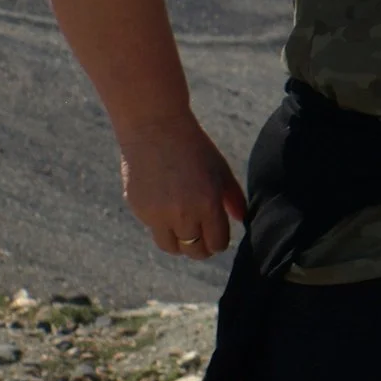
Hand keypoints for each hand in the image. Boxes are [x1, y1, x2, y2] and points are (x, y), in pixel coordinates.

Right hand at [117, 116, 245, 260]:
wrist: (154, 129)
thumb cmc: (194, 148)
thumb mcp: (220, 170)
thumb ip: (233, 198)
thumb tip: (241, 220)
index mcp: (207, 204)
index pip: (217, 243)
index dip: (220, 242)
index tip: (219, 237)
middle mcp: (182, 215)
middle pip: (194, 251)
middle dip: (202, 249)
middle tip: (205, 240)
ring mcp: (156, 215)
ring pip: (171, 247)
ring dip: (181, 244)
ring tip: (187, 231)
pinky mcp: (138, 211)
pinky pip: (153, 229)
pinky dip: (162, 225)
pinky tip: (167, 207)